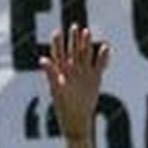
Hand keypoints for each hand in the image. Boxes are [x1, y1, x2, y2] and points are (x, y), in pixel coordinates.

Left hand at [39, 24, 109, 141]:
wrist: (78, 120)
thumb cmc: (63, 107)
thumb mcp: (56, 90)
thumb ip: (51, 74)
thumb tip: (42, 59)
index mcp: (61, 71)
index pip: (58, 54)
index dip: (57, 43)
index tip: (57, 32)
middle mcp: (72, 69)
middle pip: (72, 51)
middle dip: (73, 39)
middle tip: (74, 26)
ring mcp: (84, 72)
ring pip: (85, 54)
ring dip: (86, 44)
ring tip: (87, 32)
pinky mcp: (95, 77)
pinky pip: (100, 65)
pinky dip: (103, 57)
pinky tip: (105, 48)